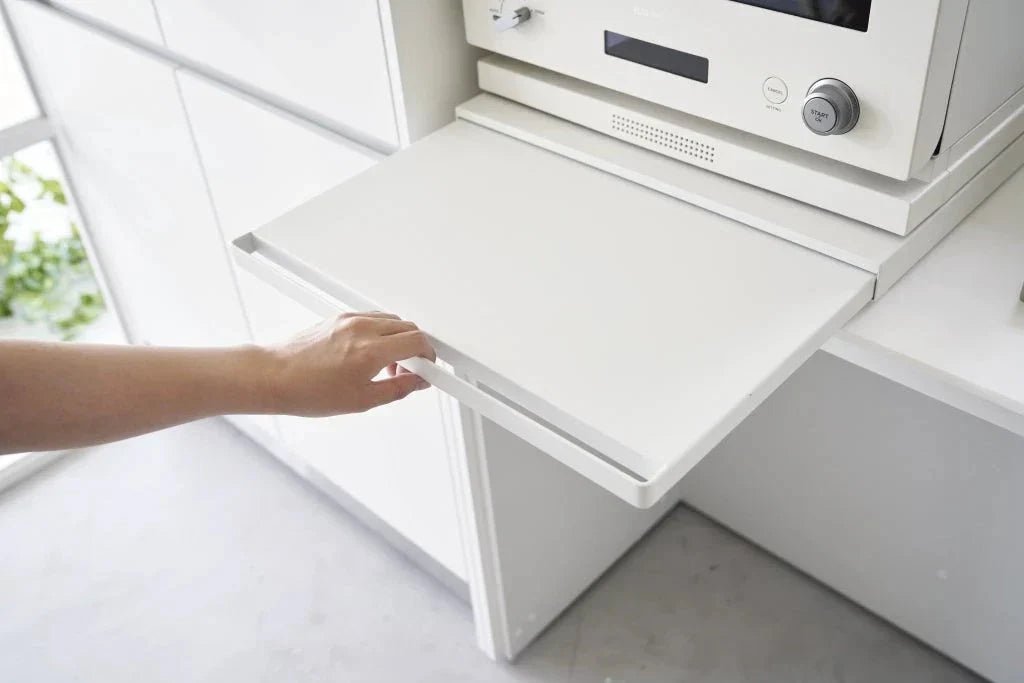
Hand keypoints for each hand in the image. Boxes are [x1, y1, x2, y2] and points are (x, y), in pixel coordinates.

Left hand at [267, 312, 435, 416]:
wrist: (272, 377)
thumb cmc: (306, 390)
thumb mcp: (361, 400)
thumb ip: (397, 389)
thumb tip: (416, 383)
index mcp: (370, 350)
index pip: (418, 341)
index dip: (429, 357)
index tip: (427, 370)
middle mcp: (362, 328)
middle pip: (408, 327)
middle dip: (415, 349)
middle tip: (407, 371)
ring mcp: (349, 319)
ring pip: (391, 320)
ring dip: (397, 339)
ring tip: (384, 365)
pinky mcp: (338, 317)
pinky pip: (372, 318)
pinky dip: (380, 333)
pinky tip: (368, 355)